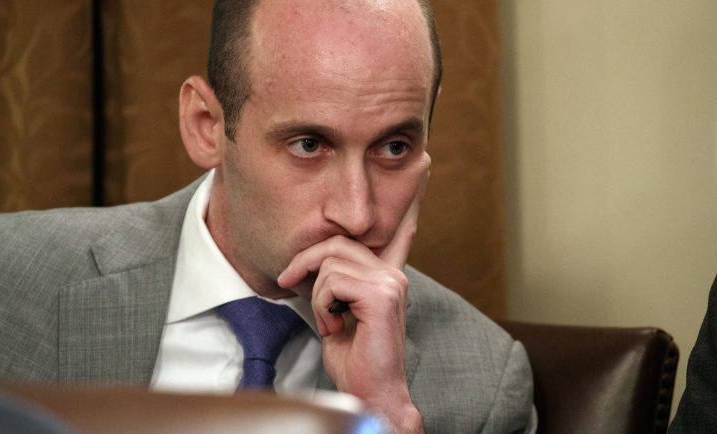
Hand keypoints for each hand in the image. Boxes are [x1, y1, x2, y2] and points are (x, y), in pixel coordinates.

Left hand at [277, 173, 427, 432]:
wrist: (369, 390)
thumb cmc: (353, 355)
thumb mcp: (337, 310)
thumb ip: (336, 282)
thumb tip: (316, 263)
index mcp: (387, 274)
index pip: (400, 230)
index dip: (410, 199)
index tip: (425, 166)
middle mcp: (394, 273)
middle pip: (336, 243)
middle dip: (305, 263)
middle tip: (291, 283)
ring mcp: (391, 283)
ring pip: (329, 262)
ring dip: (316, 295)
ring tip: (330, 319)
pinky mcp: (382, 295)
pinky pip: (331, 281)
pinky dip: (322, 305)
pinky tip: (337, 325)